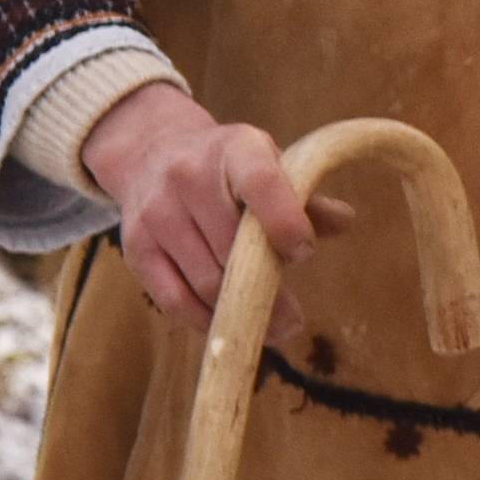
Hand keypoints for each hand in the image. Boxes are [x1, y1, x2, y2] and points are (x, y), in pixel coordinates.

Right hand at [81, 83, 336, 325]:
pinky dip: (204, 320)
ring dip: (240, 312)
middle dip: (266, 289)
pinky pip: (172, 298)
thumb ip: (305, 196)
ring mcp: (157, 213)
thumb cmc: (229, 167)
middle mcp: (188, 177)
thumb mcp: (268, 164)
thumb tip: (343, 222)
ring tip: (272, 331)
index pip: (261, 183)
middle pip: (230, 246)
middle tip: (295, 323)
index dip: (285, 221)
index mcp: (235, 149)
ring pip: (204, 278)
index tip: (305, 253)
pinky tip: (230, 327)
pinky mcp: (136, 248)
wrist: (152, 153)